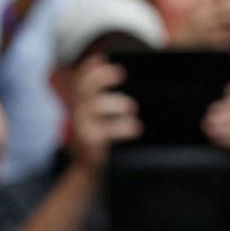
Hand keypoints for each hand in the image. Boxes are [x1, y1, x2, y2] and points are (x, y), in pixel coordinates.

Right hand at [66, 56, 140, 172]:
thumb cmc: (111, 141)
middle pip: (82, 89)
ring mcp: (82, 129)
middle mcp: (79, 114)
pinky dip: (120, 127)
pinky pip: (101, 132)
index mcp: (85, 104)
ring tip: (132, 107)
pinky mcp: (89, 145)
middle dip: (100, 77)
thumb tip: (150, 88)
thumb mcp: (112, 119)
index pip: (81, 81)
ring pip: (90, 107)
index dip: (90, 69)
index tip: (103, 59)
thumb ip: (121, 104)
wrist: (97, 172)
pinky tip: (135, 128)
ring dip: (113, 103)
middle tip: (121, 73)